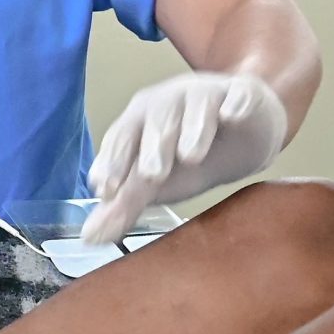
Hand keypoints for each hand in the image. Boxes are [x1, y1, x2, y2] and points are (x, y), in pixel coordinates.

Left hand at [82, 73, 288, 244]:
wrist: (242, 134)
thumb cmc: (188, 156)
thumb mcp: (156, 184)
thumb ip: (124, 205)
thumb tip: (90, 238)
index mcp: (139, 121)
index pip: (121, 139)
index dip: (113, 162)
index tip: (106, 188)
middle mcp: (169, 103)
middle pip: (157, 118)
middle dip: (152, 146)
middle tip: (152, 175)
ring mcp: (207, 95)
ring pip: (196, 106)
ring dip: (192, 129)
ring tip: (191, 156)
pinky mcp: (243, 95)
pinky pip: (239, 96)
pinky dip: (236, 104)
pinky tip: (233, 114)